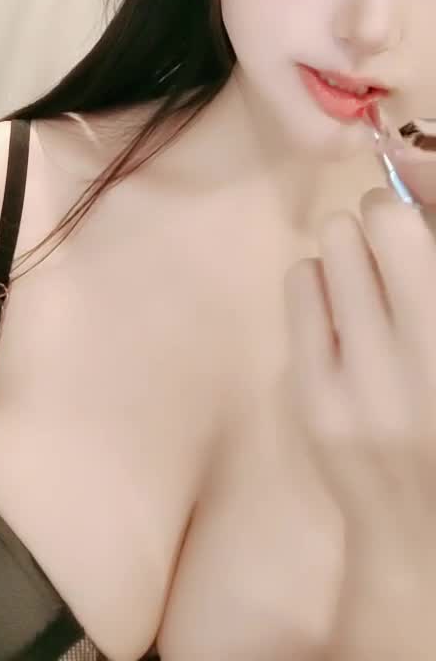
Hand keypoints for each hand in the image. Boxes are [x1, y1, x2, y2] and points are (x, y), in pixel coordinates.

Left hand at [283, 175, 435, 567]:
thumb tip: (405, 186)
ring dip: (349, 255)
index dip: (410, 213)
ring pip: (330, 244)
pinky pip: (300, 285)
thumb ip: (430, 266)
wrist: (426, 537)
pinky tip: (343, 324)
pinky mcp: (315, 401)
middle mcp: (423, 363)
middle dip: (381, 225)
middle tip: (392, 259)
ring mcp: (363, 385)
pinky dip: (320, 289)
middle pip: (376, 220)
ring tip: (370, 297)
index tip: (412, 232)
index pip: (412, 227)